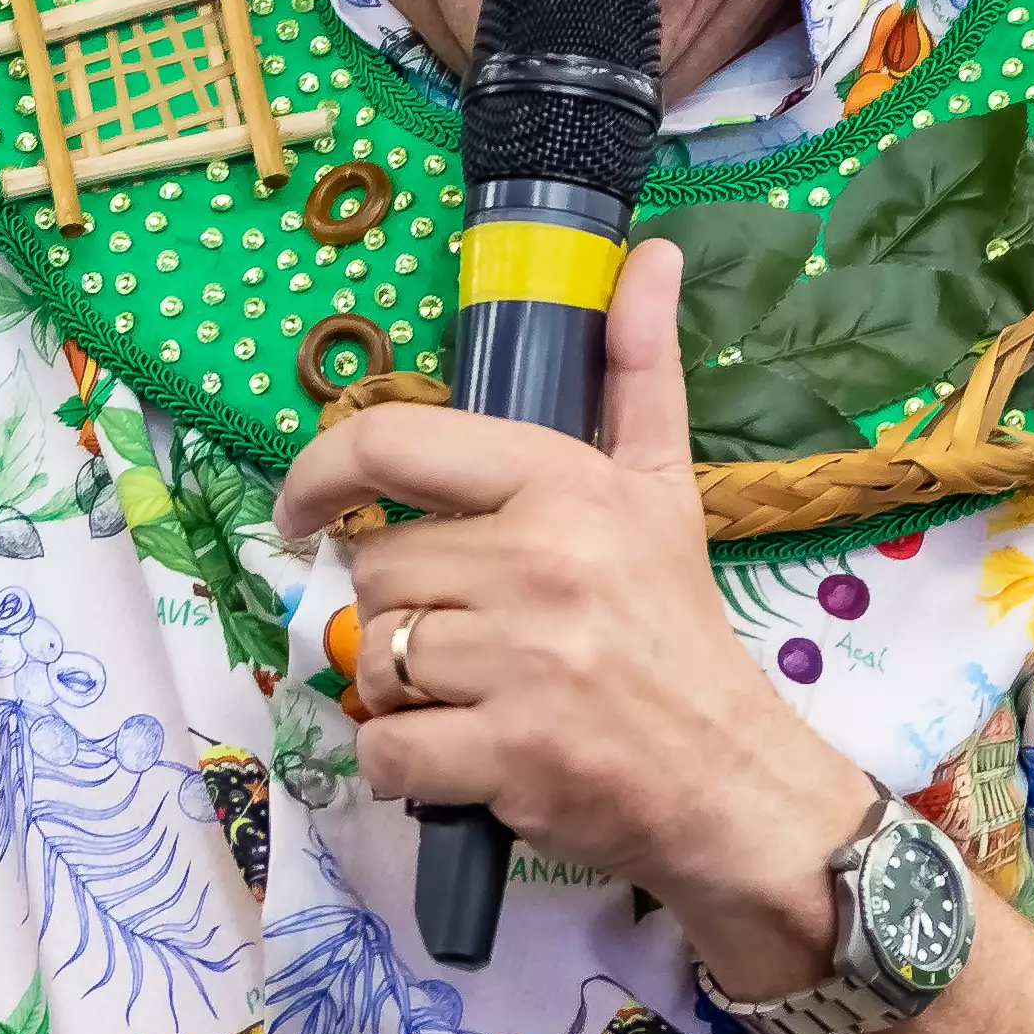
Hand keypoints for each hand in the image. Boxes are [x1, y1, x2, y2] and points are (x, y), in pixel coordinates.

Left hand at [272, 241, 877, 998]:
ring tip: (480, 694)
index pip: (393, 445)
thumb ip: (640, 366)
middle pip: (378, 571)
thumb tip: (652, 251)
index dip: (318, 470)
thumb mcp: (663, 485)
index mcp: (565, 483)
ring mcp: (521, 662)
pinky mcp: (506, 755)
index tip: (301, 507)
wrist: (732, 781)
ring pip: (375, 659)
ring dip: (406, 689)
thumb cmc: (676, 630)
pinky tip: (466, 757)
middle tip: (478, 636)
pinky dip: (406, 765)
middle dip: (408, 609)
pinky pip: (384, 748)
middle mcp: (540, 561)